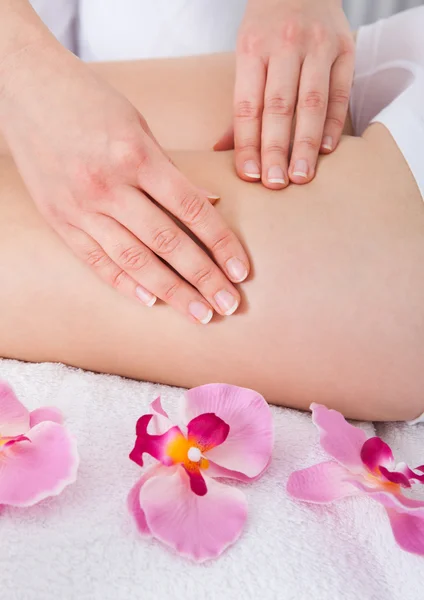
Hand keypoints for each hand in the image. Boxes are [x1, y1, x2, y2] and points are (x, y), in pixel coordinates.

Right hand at [0, 42, 249, 323]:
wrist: (25, 90)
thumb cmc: (90, 102)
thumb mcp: (139, 126)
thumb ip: (172, 170)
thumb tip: (208, 203)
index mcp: (135, 155)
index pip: (190, 209)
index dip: (221, 244)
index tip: (241, 271)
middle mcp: (107, 185)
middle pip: (166, 242)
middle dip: (203, 278)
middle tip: (229, 305)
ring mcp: (79, 207)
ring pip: (133, 260)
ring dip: (171, 291)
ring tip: (199, 314)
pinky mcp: (59, 220)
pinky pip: (96, 261)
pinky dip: (124, 284)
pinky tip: (151, 302)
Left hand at [215, 0, 353, 187]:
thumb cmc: (268, 29)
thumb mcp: (246, 56)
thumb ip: (240, 105)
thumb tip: (219, 150)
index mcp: (253, 49)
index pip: (248, 106)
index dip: (248, 144)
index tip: (250, 175)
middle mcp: (286, 46)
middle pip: (279, 107)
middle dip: (275, 149)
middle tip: (275, 183)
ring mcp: (319, 47)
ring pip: (312, 103)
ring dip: (306, 144)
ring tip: (301, 176)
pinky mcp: (346, 50)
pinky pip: (341, 94)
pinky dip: (334, 124)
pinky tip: (326, 151)